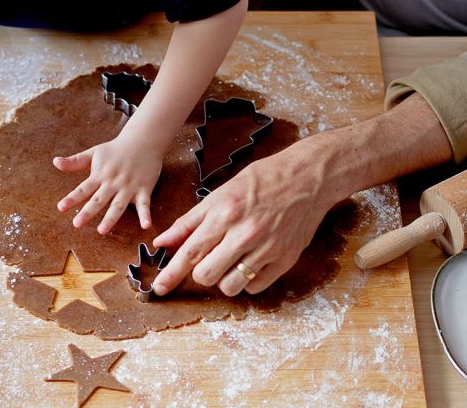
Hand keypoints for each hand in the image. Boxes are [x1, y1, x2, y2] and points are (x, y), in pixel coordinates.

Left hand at [54, 135, 163, 234]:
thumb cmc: (116, 149)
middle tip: (77, 224)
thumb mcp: (94, 153)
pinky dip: (146, 215)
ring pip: (118, 205)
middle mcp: (113, 182)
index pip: (83, 189)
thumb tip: (55, 162)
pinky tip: (146, 226)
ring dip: (111, 218)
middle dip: (88, 212)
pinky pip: (145, 204)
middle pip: (99, 199)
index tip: (61, 207)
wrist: (143, 140)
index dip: (72, 198)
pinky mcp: (144, 189)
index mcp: (100, 175)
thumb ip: (75, 161)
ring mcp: (129, 186)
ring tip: (102, 230)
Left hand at [151, 147, 335, 296]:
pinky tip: (252, 261)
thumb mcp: (220, 194)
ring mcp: (267, 249)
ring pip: (230, 287)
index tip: (159, 288)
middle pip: (206, 275)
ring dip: (225, 278)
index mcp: (225, 214)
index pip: (190, 252)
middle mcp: (245, 234)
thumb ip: (189, 222)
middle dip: (201, 271)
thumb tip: (162, 242)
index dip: (171, 274)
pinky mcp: (285, 260)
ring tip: (232, 260)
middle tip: (210, 258)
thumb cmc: (261, 181)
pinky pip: (255, 287)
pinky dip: (248, 280)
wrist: (307, 178)